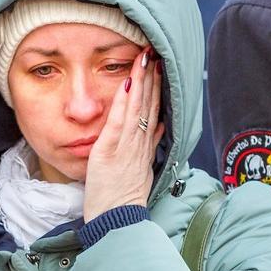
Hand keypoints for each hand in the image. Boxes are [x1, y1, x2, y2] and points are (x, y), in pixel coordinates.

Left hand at [83, 47, 166, 220]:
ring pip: (138, 107)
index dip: (157, 86)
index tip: (159, 66)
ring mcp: (126, 145)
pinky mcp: (110, 151)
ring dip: (142, 80)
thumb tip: (160, 126)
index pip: (154, 109)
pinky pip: (120, 121)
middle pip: (149, 103)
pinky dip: (125, 102)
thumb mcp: (142, 169)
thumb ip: (150, 146)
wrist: (118, 220)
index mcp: (145, 145)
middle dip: (153, 75)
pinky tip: (128, 83)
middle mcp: (139, 142)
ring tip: (145, 57)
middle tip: (154, 50)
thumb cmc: (124, 199)